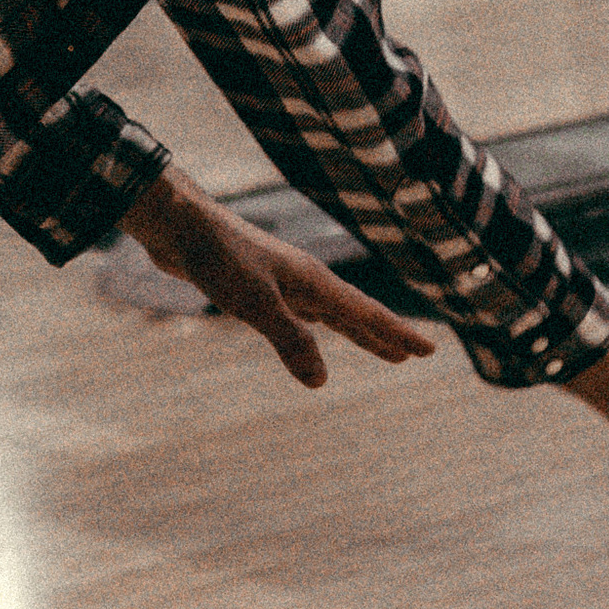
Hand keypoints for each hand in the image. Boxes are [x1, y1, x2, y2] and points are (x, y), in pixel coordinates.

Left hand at [120, 171, 436, 389]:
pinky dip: (320, 325)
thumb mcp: (255, 304)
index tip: (428, 352)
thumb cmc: (218, 259)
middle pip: (354, 313)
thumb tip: (321, 383)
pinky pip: (304, 311)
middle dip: (383, 336)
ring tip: (376, 347)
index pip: (365, 314)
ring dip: (355, 331)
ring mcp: (283, 279)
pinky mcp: (259, 283)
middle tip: (412, 355)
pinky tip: (312, 327)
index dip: (396, 334)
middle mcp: (305, 279)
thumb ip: (290, 340)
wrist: (179, 224)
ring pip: (329, 312)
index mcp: (313, 282)